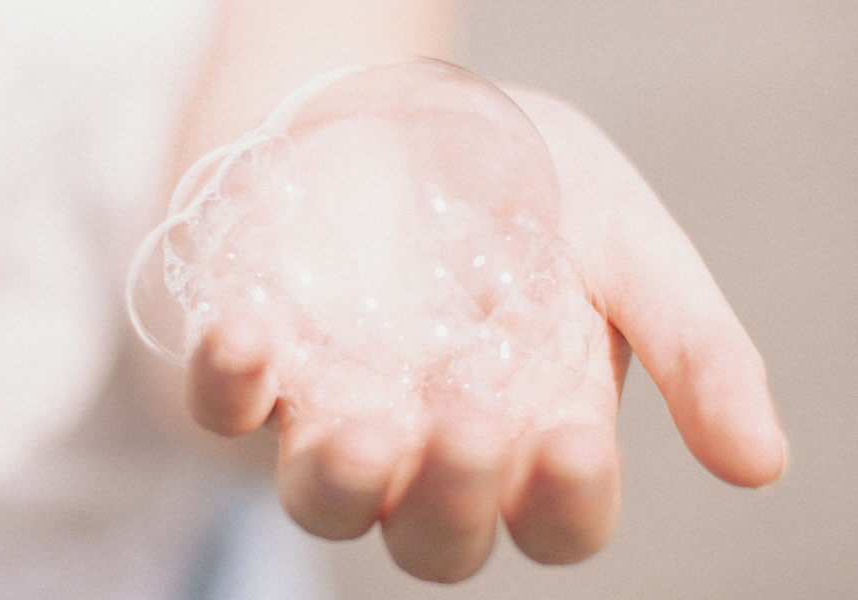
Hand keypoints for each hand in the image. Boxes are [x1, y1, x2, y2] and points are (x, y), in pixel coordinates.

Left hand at [187, 87, 786, 582]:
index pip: (556, 514)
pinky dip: (229, 382)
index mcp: (534, 427)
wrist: (413, 114)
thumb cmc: (527, 185)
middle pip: (436, 537)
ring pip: (325, 499)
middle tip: (469, 421)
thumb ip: (693, 348)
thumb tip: (763, 464)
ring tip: (364, 427)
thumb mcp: (628, 243)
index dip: (565, 500)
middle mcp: (434, 441)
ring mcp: (340, 407)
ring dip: (341, 481)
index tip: (571, 438)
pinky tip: (250, 332)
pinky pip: (226, 407)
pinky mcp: (263, 362)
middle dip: (452, 500)